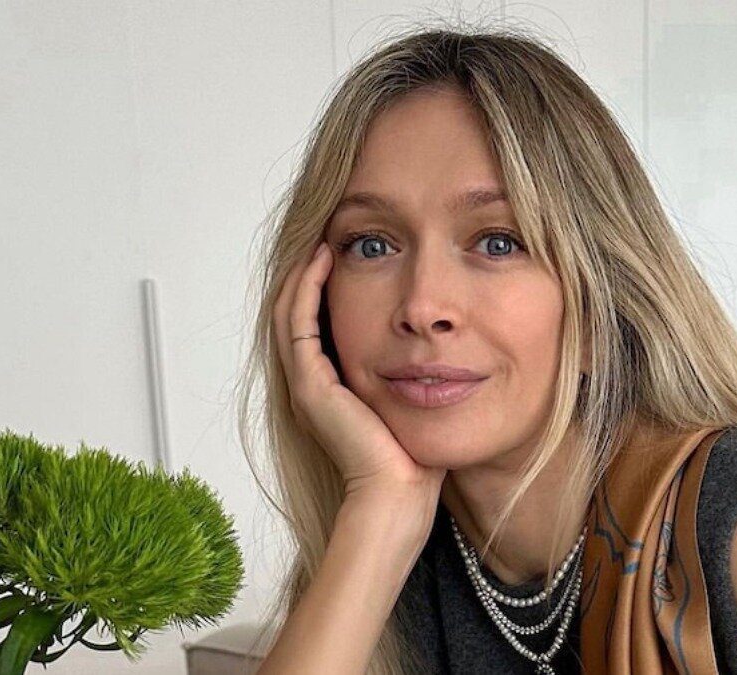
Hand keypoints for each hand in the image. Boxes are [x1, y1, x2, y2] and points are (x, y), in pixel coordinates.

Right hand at [273, 241, 446, 500]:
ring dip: (305, 271)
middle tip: (332, 233)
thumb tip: (446, 345)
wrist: (399, 496)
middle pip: (297, 312)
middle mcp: (311, 385)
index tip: (352, 251)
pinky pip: (298, 322)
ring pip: (290, 310)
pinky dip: (307, 288)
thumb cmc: (415, 461)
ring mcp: (305, 384)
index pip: (318, 323)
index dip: (327, 286)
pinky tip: (327, 259)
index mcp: (331, 389)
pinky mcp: (309, 386)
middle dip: (312, 272)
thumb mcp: (417, 402)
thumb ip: (419, 374)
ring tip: (326, 237)